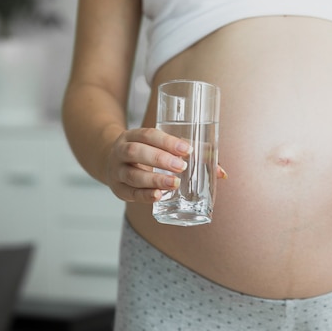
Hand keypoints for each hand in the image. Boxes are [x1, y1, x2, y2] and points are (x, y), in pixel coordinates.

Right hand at [104, 128, 226, 203]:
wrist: (109, 161)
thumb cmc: (147, 153)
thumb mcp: (162, 148)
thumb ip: (192, 156)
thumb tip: (222, 173)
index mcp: (134, 136)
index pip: (149, 135)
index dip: (167, 142)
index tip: (187, 149)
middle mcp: (122, 151)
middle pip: (137, 152)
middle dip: (160, 159)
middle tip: (181, 167)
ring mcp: (117, 171)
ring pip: (132, 174)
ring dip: (155, 179)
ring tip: (174, 184)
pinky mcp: (118, 189)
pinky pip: (130, 193)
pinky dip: (144, 195)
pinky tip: (158, 196)